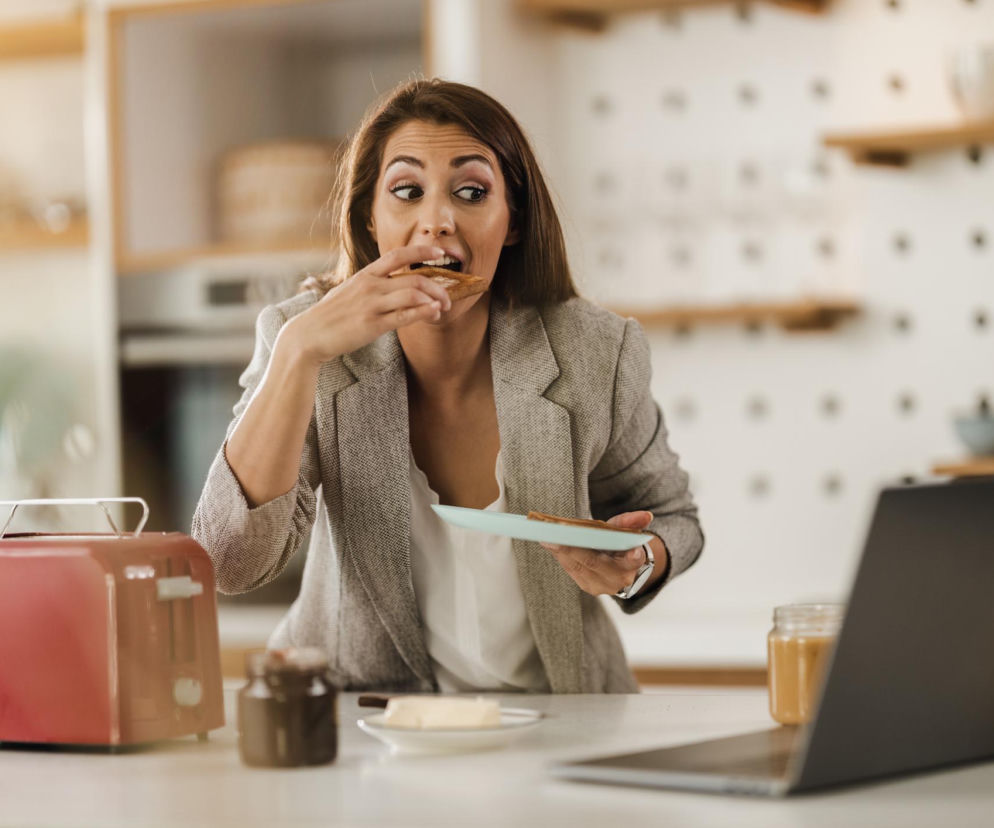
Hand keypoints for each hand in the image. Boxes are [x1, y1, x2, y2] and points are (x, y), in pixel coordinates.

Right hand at [279, 244, 453, 365]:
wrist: (309, 335)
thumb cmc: (330, 315)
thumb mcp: (350, 291)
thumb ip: (371, 285)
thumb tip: (391, 285)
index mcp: (366, 275)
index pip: (398, 255)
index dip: (421, 251)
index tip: (439, 251)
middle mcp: (370, 286)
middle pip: (414, 278)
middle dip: (437, 286)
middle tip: (448, 296)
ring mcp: (372, 305)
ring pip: (413, 295)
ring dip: (435, 300)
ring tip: (444, 307)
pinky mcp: (372, 324)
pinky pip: (404, 316)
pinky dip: (424, 312)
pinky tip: (434, 313)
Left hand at [540, 511, 655, 596]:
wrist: (622, 571)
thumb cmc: (622, 546)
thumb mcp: (628, 532)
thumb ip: (633, 522)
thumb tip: (647, 515)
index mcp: (633, 564)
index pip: (633, 560)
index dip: (631, 556)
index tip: (629, 550)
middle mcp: (617, 579)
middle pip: (594, 562)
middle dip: (572, 549)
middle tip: (554, 536)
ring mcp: (601, 586)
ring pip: (578, 567)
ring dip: (560, 552)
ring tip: (545, 537)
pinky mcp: (586, 586)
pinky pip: (571, 570)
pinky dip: (560, 555)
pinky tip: (548, 543)